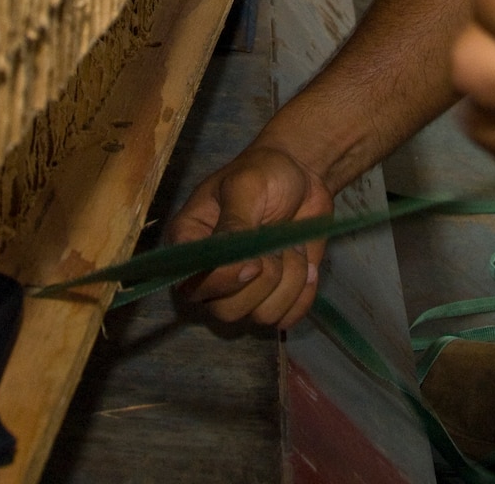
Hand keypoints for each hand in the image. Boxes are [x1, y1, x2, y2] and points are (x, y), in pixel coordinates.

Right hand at [168, 144, 334, 327]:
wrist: (301, 176)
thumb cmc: (264, 173)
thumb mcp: (245, 187)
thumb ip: (235, 226)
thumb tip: (239, 269)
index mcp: (188, 244)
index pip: (192, 286)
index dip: (225, 281)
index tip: (254, 261)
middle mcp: (208, 275)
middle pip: (227, 312)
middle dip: (264, 279)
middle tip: (277, 244)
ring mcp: (240, 291)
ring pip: (261, 317)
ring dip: (288, 280)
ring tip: (290, 247)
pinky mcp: (271, 298)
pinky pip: (286, 319)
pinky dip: (303, 294)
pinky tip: (306, 266)